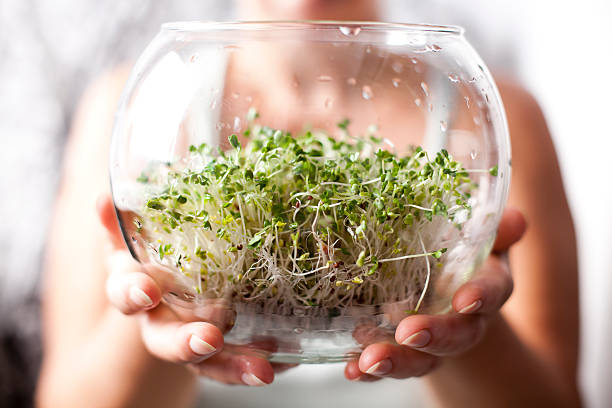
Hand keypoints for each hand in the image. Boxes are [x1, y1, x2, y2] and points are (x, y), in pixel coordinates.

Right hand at [97, 194, 277, 385]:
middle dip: (186, 342)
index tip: (146, 292)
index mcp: (137, 287)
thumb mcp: (136, 233)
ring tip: (263, 370)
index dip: (133, 294)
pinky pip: (241, 362)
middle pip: (166, 340)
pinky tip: (289, 360)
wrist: (166, 287)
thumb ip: (123, 219)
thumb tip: (104, 199)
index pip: (127, 293)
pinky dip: (267, 362)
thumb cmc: (154, 252)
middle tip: (210, 339)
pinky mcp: (220, 351)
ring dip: (233, 367)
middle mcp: (161, 320)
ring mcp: (191, 339)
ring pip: (208, 362)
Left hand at [344, 207, 526, 380]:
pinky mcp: (402, 352)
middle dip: (433, 336)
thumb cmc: (462, 257)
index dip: (481, 297)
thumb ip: (495, 230)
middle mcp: (463, 322)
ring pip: (420, 359)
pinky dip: (368, 371)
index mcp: (486, 288)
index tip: (464, 299)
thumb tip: (517, 219)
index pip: (492, 294)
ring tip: (369, 360)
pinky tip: (351, 370)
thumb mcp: (478, 239)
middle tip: (408, 333)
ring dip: (395, 361)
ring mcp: (431, 342)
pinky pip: (388, 364)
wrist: (447, 292)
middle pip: (455, 337)